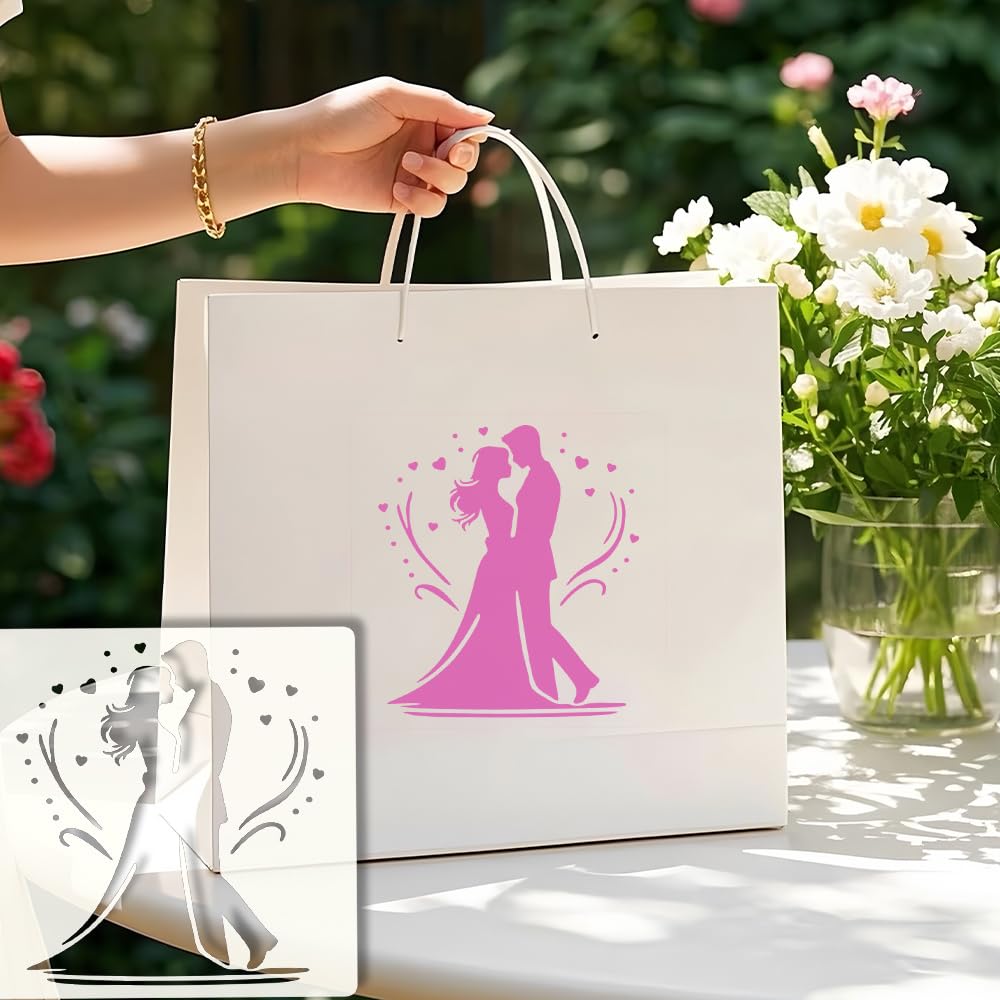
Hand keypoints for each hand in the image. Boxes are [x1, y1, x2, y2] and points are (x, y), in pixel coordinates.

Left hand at [288, 77, 492, 216]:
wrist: (306, 152)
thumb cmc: (343, 115)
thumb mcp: (394, 96)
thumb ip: (440, 105)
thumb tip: (485, 117)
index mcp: (423, 117)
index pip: (464, 129)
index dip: (471, 137)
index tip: (463, 139)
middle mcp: (422, 145)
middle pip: (464, 160)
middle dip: (460, 159)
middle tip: (444, 154)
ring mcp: (413, 175)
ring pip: (452, 185)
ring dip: (439, 176)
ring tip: (408, 165)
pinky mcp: (401, 200)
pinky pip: (431, 207)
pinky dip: (421, 201)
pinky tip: (398, 190)